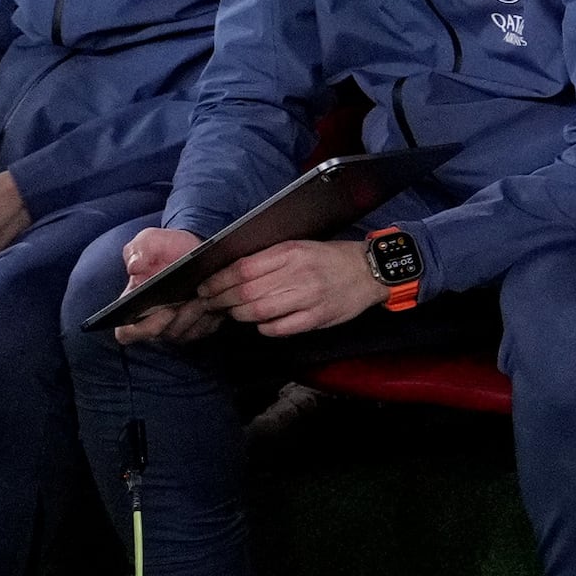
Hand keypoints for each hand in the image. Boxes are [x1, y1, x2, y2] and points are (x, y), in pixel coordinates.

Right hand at [110, 225, 221, 341]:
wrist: (195, 246)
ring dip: (196, 316)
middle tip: (190, 301)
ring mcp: (178, 325)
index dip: (140, 329)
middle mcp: (153, 320)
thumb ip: (137, 251)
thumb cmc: (166, 247)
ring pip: (185, 332)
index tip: (164, 311)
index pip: (126, 332)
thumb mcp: (149, 241)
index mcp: (133, 305)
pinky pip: (206, 328)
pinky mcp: (200, 325)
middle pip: (161, 333)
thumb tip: (134, 267)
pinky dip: (213, 317)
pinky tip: (218, 300)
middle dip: (177, 319)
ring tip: (204, 297)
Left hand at [208, 233, 389, 336]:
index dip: (218, 281)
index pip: (243, 268)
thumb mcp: (299, 247)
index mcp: (291, 252)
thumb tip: (231, 276)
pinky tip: (262, 323)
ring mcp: (309, 297)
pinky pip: (280, 328)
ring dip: (240, 314)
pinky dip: (264, 328)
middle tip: (212, 304)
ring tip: (236, 313)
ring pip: (259, 311)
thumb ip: (268, 260)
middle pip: (246, 292)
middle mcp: (299, 273)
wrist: (370, 271)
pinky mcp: (318, 317)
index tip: (206, 288)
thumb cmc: (330, 259)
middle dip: (222, 300)